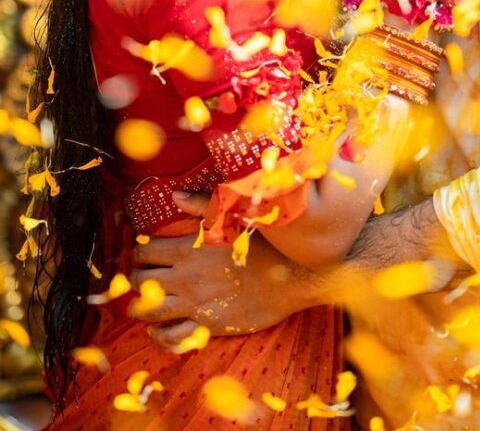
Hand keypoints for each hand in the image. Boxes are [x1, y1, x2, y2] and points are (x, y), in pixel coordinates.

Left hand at [130, 192, 311, 346]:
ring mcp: (193, 305)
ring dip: (142, 305)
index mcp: (186, 250)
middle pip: (141, 281)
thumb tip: (174, 194)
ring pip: (148, 310)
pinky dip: (158, 334)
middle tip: (144, 274)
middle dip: (138, 276)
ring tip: (146, 301)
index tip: (145, 251)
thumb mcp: (231, 215)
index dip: (139, 251)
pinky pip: (170, 337)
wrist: (289, 276)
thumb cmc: (262, 242)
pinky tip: (158, 328)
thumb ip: (199, 204)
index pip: (144, 252)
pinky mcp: (206, 326)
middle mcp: (184, 279)